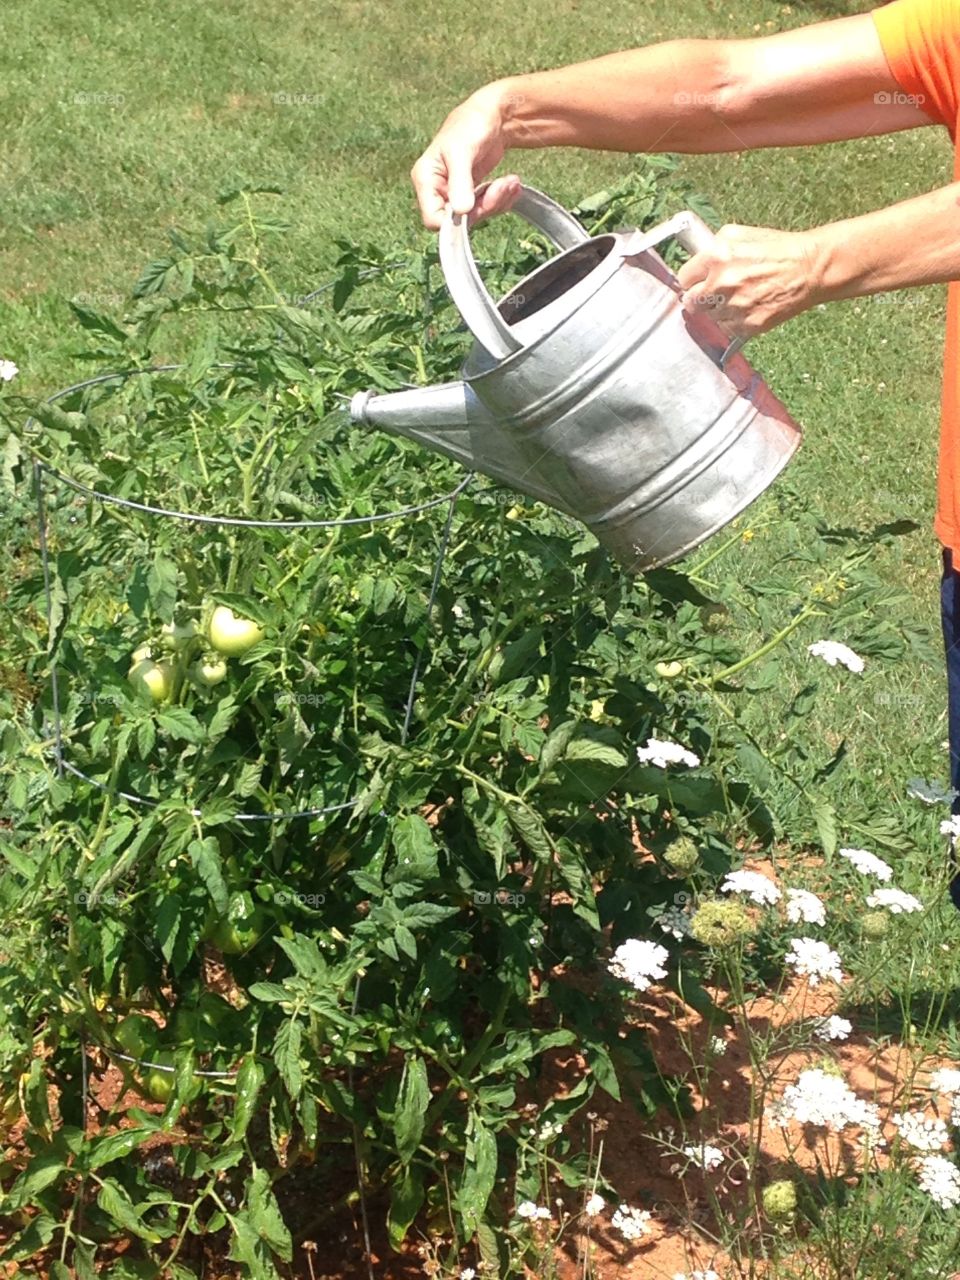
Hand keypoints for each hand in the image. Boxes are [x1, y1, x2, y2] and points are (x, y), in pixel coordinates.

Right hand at [410, 84, 521, 230]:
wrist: (492, 115)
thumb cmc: (471, 124)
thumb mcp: (462, 151)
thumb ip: (460, 182)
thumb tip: (461, 211)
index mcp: (426, 179)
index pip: (432, 218)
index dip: (454, 222)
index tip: (475, 206)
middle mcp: (437, 190)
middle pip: (458, 221)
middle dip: (484, 207)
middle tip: (502, 187)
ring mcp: (455, 193)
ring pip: (476, 217)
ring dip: (497, 202)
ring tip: (511, 181)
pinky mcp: (472, 194)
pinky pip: (487, 208)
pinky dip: (502, 199)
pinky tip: (511, 183)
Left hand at [675, 224, 823, 338]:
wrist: (809, 269)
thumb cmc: (777, 250)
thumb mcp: (740, 234)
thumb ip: (713, 246)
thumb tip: (695, 258)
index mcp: (717, 256)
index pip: (684, 278)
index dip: (692, 279)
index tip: (698, 281)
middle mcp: (722, 283)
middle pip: (691, 302)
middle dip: (700, 297)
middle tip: (713, 293)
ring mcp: (734, 306)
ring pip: (710, 317)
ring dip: (719, 309)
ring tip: (739, 297)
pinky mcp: (748, 325)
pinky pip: (728, 328)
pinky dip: (735, 320)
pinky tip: (749, 307)